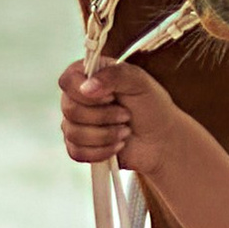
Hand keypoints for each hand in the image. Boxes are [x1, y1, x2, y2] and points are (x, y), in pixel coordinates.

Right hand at [57, 55, 187, 177]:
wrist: (161, 140)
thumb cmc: (152, 107)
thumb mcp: (139, 81)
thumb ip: (114, 75)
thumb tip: (87, 87)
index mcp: (88, 76)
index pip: (67, 81)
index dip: (84, 92)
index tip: (111, 97)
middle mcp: (78, 99)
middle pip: (69, 109)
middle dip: (103, 116)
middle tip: (126, 115)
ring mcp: (76, 123)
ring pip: (72, 133)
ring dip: (105, 135)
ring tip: (125, 131)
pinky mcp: (79, 147)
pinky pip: (76, 152)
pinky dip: (102, 151)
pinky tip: (118, 145)